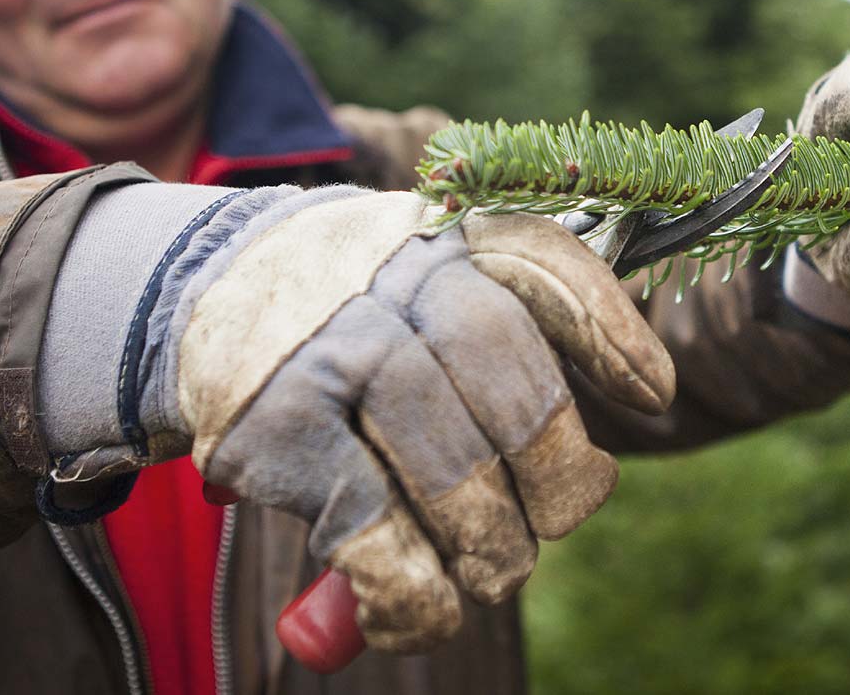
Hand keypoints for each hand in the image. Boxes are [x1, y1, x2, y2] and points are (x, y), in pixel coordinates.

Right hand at [39, 186, 673, 652]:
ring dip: (491, 546)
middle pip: (510, 375)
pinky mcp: (271, 427)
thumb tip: (589, 476)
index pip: (544, 262)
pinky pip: (371, 528)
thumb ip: (499, 350)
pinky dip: (411, 594)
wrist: (194, 290)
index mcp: (442, 237)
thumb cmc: (348, 313)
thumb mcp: (420, 285)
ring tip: (494, 573)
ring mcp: (329, 348)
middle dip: (557, 471)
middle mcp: (390, 279)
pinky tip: (418, 612)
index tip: (656, 394)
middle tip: (560, 518)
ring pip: (451, 462)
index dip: (611, 329)